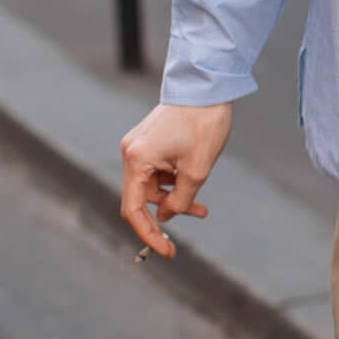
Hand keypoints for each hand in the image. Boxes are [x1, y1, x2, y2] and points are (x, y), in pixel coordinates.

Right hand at [119, 101, 232, 257]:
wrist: (207, 87)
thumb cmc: (204, 124)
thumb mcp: (197, 170)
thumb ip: (180, 200)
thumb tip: (165, 217)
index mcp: (137, 159)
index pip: (133, 209)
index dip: (148, 234)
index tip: (167, 251)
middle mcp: (131, 152)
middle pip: (143, 197)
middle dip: (168, 211)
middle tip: (198, 215)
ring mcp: (138, 144)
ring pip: (151, 184)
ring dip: (174, 195)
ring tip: (201, 204)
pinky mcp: (148, 140)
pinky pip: (155, 170)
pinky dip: (172, 180)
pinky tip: (192, 181)